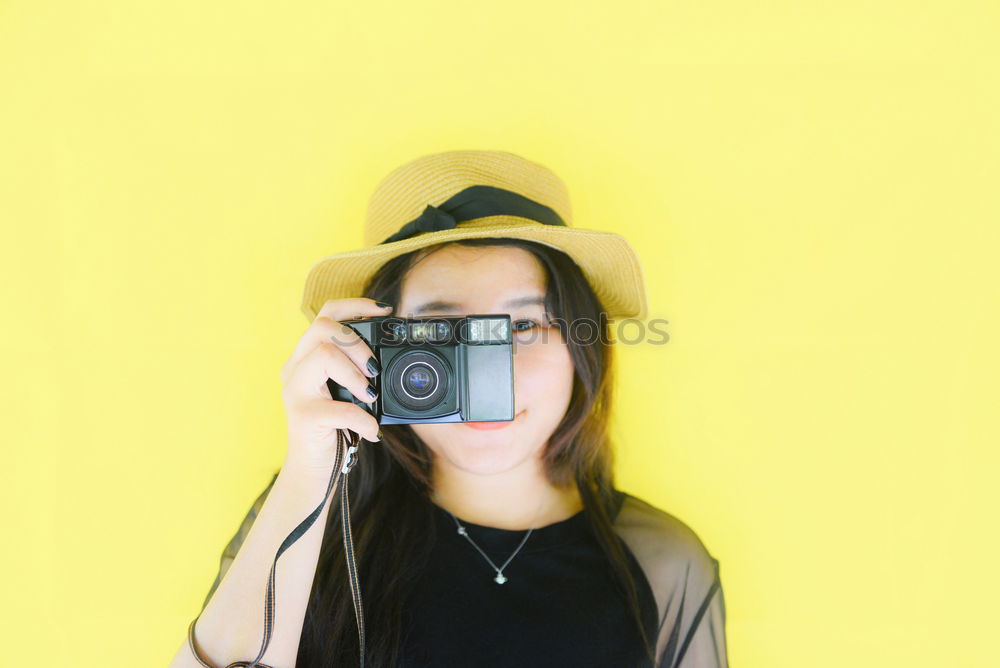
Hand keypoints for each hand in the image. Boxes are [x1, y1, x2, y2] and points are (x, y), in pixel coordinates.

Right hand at [279, 298, 391, 473]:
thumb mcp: (346, 392)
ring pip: (323, 355)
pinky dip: (363, 419)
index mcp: (306, 357)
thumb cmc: (334, 428)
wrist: (313, 470)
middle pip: (321, 327)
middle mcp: (294, 368)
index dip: (355, 305)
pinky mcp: (302, 417)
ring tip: (369, 394)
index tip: (385, 311)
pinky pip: (339, 408)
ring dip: (355, 374)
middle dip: (356, 342)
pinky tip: (372, 431)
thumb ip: (356, 370)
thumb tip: (391, 358)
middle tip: (373, 368)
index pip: (326, 314)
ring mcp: (295, 391)